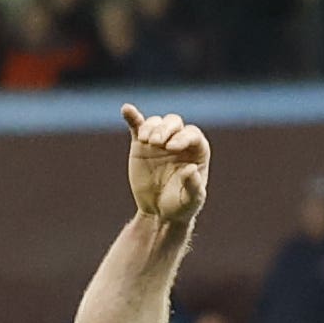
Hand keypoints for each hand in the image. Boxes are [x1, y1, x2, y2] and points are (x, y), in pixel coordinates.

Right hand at [122, 105, 209, 222]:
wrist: (158, 212)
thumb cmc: (180, 207)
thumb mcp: (190, 202)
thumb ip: (193, 187)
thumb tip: (191, 169)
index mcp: (197, 152)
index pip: (192, 135)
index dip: (183, 137)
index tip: (171, 148)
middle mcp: (179, 142)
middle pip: (174, 123)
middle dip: (165, 129)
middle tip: (155, 143)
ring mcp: (160, 141)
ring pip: (156, 123)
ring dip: (150, 128)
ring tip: (145, 141)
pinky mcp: (141, 144)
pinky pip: (137, 125)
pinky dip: (132, 117)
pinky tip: (126, 110)